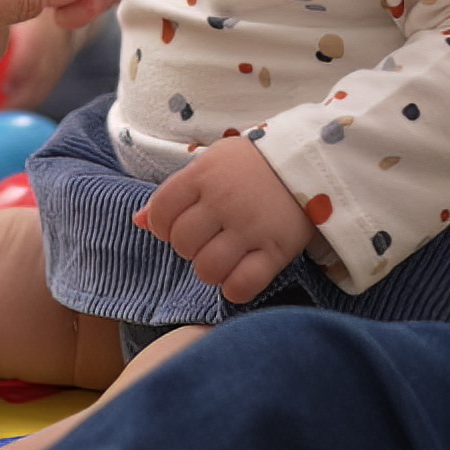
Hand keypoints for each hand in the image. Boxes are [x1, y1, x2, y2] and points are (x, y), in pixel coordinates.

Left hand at [135, 136, 310, 305]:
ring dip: (210, 271)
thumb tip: (137, 221)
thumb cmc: (253, 164)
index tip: (179, 226)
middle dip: (188, 248)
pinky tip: (239, 277)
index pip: (161, 212)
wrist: (312, 160)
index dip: (163, 227)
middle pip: (182, 243)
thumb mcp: (211, 164)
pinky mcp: (277, 248)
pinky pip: (243, 284)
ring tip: (223, 259)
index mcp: (203, 175)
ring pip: (208, 268)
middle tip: (207, 241)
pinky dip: (235, 289)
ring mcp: (251, 226)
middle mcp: (223, 200)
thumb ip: (175, 192)